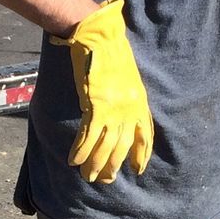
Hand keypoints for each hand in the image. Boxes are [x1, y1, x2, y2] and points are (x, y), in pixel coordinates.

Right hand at [56, 0, 153, 182]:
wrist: (99, 38)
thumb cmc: (112, 52)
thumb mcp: (129, 77)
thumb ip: (128, 96)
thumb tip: (122, 111)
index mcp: (140, 102)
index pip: (145, 135)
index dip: (141, 155)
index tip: (138, 169)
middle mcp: (129, 110)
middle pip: (123, 146)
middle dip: (114, 165)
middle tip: (106, 180)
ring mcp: (113, 109)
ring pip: (105, 146)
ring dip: (96, 164)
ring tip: (88, 176)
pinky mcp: (96, 106)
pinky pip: (88, 136)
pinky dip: (81, 150)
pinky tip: (74, 160)